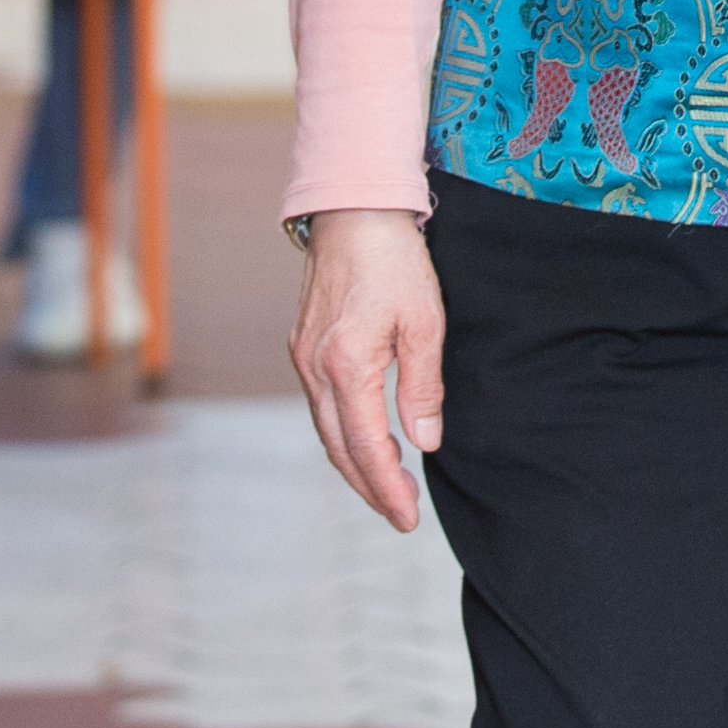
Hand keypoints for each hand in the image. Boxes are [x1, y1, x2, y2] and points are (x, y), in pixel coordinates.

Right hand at [286, 209, 446, 532]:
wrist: (354, 209)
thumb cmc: (394, 259)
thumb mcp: (424, 321)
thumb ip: (423, 386)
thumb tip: (424, 442)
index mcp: (345, 364)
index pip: (365, 445)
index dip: (387, 488)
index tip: (407, 518)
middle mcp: (314, 366)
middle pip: (338, 448)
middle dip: (369, 487)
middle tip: (401, 515)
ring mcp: (303, 356)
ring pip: (325, 429)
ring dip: (354, 463)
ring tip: (388, 487)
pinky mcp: (303, 345)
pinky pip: (320, 405)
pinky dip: (342, 433)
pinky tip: (366, 440)